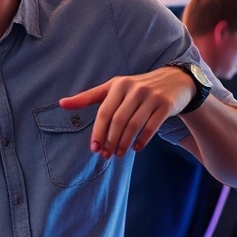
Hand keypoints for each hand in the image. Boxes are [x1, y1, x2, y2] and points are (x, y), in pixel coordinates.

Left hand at [60, 66, 193, 157]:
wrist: (175, 80)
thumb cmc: (136, 88)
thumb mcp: (113, 88)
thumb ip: (88, 97)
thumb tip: (61, 104)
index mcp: (118, 84)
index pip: (104, 112)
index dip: (98, 132)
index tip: (94, 149)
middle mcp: (134, 89)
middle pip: (118, 120)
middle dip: (110, 141)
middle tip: (106, 155)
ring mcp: (151, 96)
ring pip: (134, 124)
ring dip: (124, 143)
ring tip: (119, 154)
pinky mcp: (166, 105)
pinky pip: (152, 126)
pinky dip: (143, 140)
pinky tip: (136, 149)